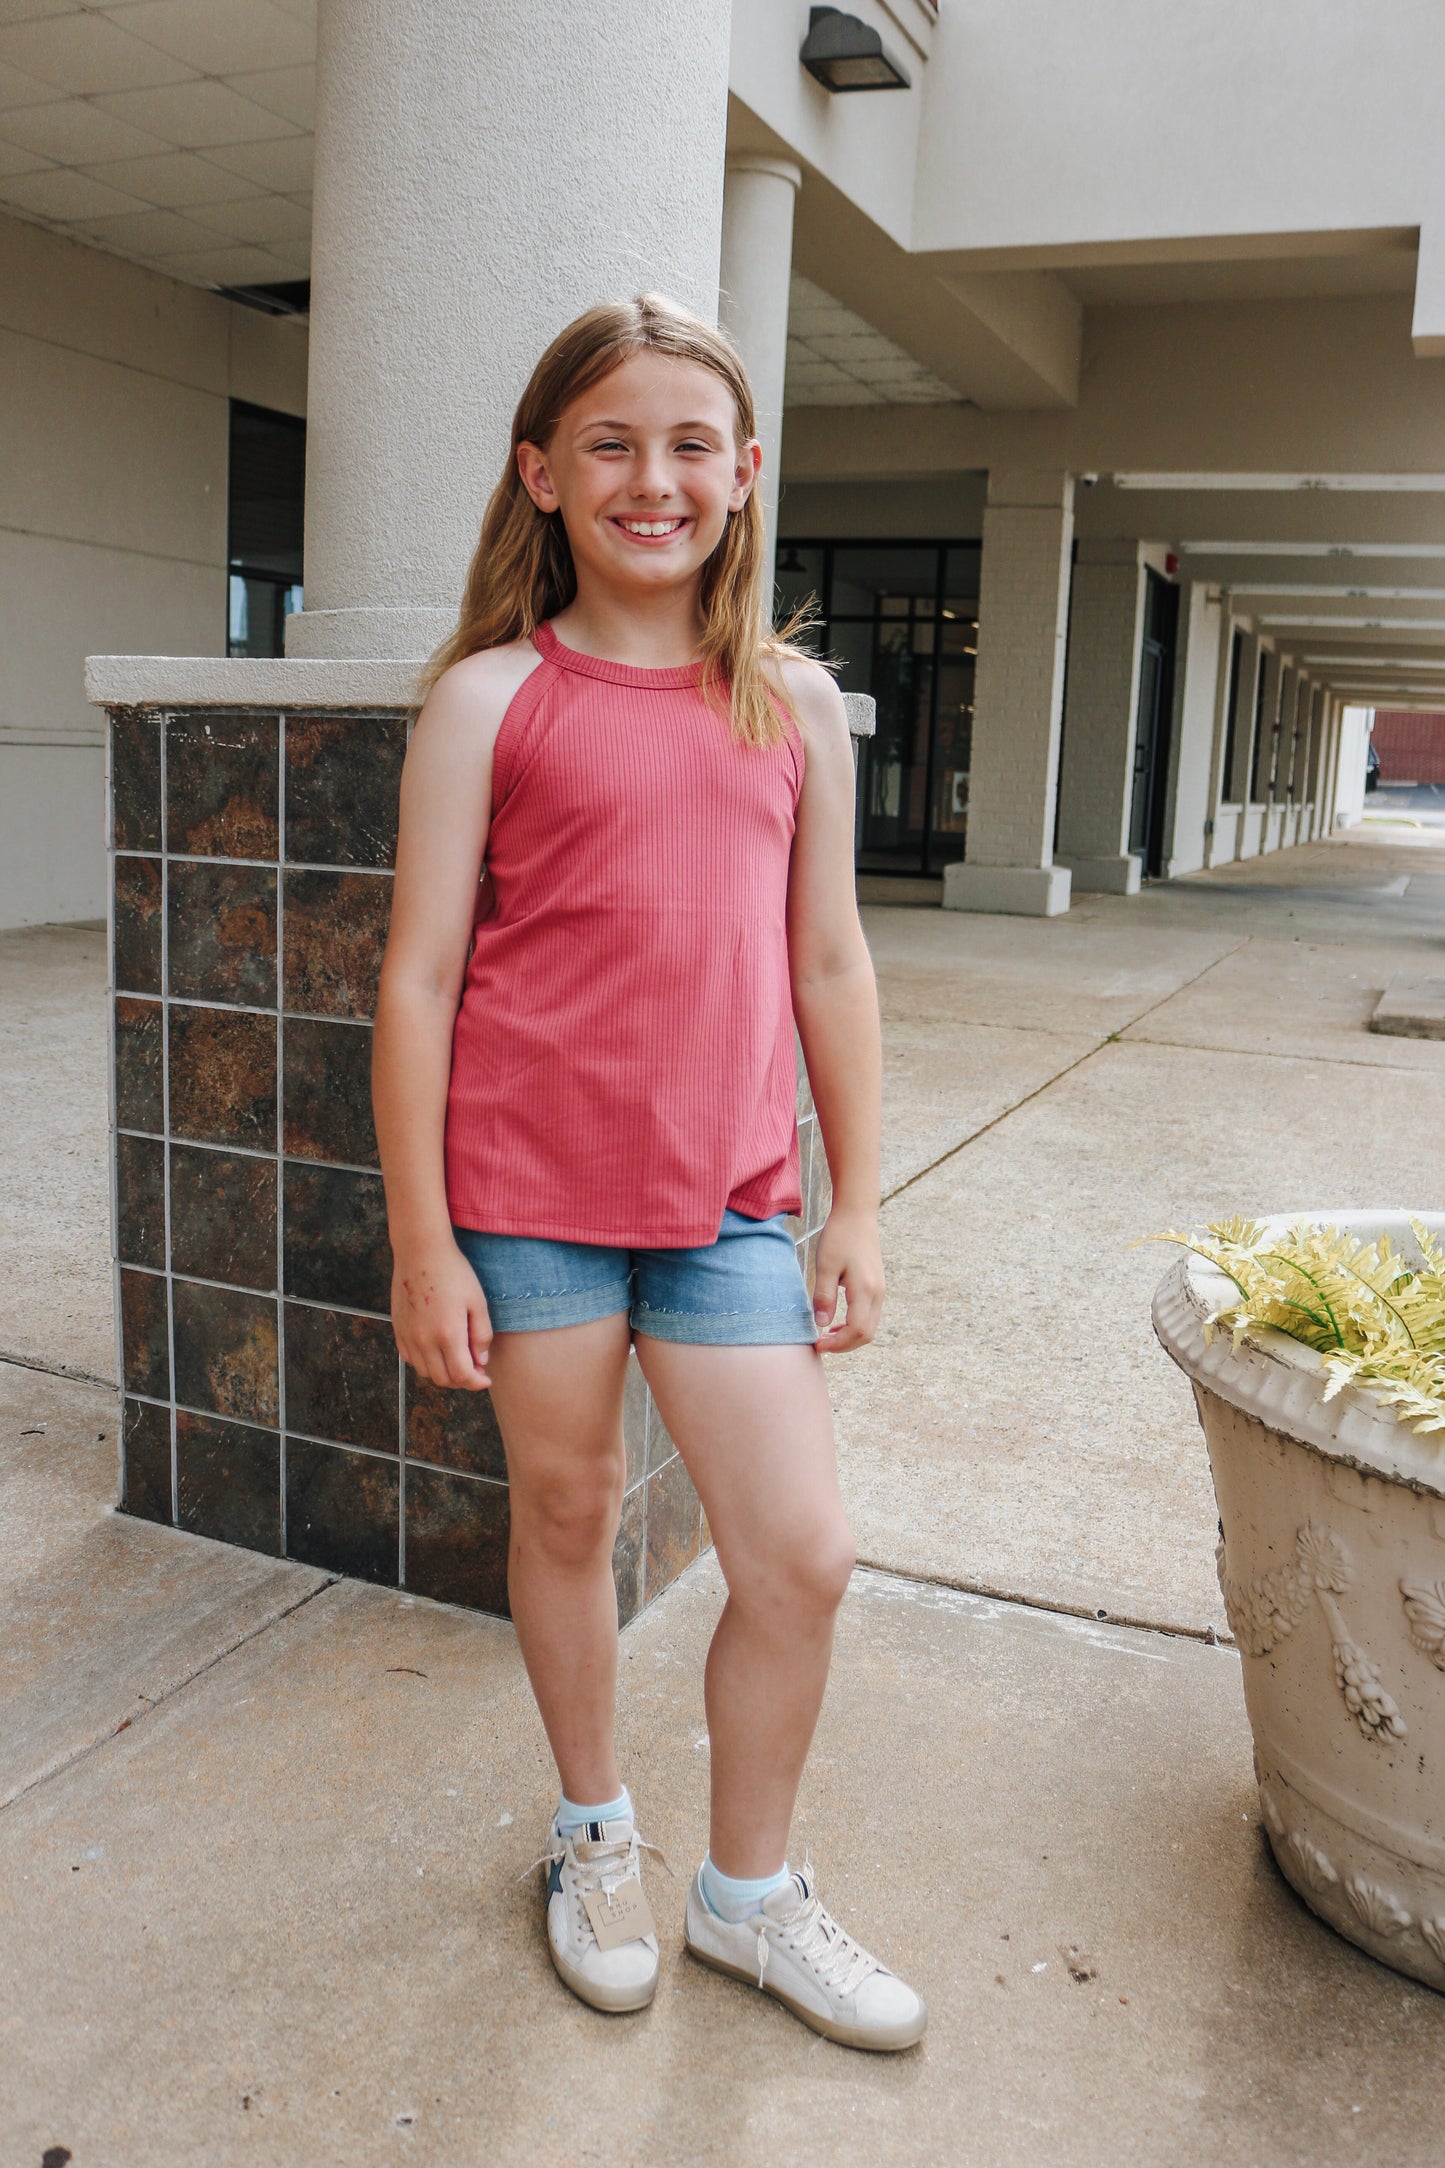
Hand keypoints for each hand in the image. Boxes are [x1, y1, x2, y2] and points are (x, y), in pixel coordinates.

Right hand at [391, 1240, 492, 1389]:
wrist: (421, 1252)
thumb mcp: (477, 1302)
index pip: (462, 1375)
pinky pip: (410, 1359)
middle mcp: (424, 1340)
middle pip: (443, 1379)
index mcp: (448, 1334)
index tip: (486, 1378)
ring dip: (443, 1373)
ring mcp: (408, 1336)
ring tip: (457, 1359)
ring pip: (425, 1372)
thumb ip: (481, 1335)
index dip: (477, 1382)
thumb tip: (481, 1361)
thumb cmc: (454, 1273)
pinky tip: (437, 1350)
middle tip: (475, 1369)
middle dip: (462, 1381)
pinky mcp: (398, 1330)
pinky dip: (425, 1363)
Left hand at [811, 1206, 884, 1353]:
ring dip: (850, 1337)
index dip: (838, 1344)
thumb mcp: (825, 1265)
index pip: (857, 1330)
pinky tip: (838, 1322)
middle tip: (821, 1345)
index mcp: (865, 1289)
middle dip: (844, 1346)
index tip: (817, 1345)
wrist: (857, 1213)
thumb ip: (824, 1296)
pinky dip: (855, 1325)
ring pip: (870, 1326)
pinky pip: (870, 1315)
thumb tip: (822, 1325)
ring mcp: (880, 1290)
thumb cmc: (839, 1236)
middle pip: (867, 1334)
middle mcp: (877, 1293)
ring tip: (827, 1336)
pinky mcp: (877, 1286)